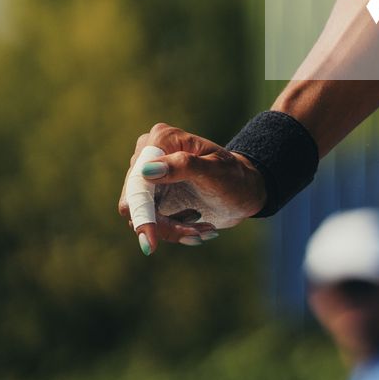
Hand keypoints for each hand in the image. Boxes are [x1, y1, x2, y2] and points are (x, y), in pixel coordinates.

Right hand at [117, 123, 267, 255]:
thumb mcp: (215, 171)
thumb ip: (183, 166)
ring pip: (141, 216)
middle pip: (135, 202)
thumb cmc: (234, 176)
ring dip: (172, 230)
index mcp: (162, 139)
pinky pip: (150, 222)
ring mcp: (148, 175)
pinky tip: (198, 228)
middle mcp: (148, 153)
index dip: (141, 210)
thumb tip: (147, 171)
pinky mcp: (151, 195)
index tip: (149, 240)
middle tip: (197, 235)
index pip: (137, 180)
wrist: (243, 191)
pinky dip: (173, 231)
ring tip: (205, 230)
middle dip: (164, 224)